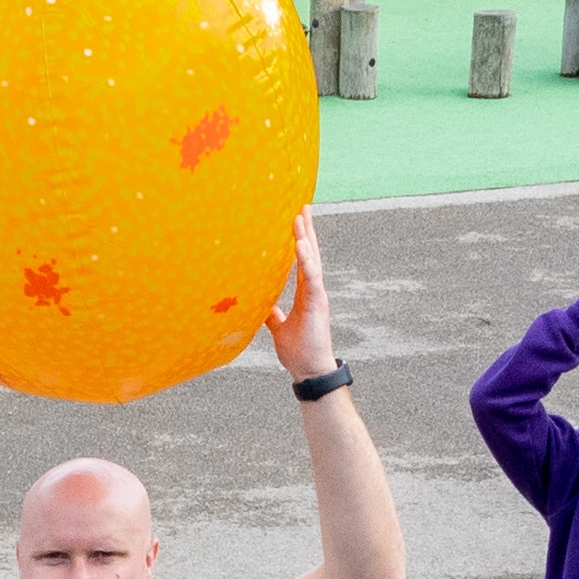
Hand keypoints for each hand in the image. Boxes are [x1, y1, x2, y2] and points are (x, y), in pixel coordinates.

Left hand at [265, 213, 339, 378]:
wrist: (309, 371)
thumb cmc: (298, 352)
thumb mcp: (279, 329)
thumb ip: (272, 315)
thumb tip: (261, 306)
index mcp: (305, 294)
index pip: (302, 262)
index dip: (300, 241)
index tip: (296, 221)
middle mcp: (313, 291)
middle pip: (310, 254)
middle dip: (306, 230)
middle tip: (302, 207)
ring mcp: (317, 295)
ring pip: (311, 260)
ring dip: (306, 238)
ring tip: (300, 216)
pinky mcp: (317, 303)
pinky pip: (311, 277)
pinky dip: (306, 259)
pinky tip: (300, 244)